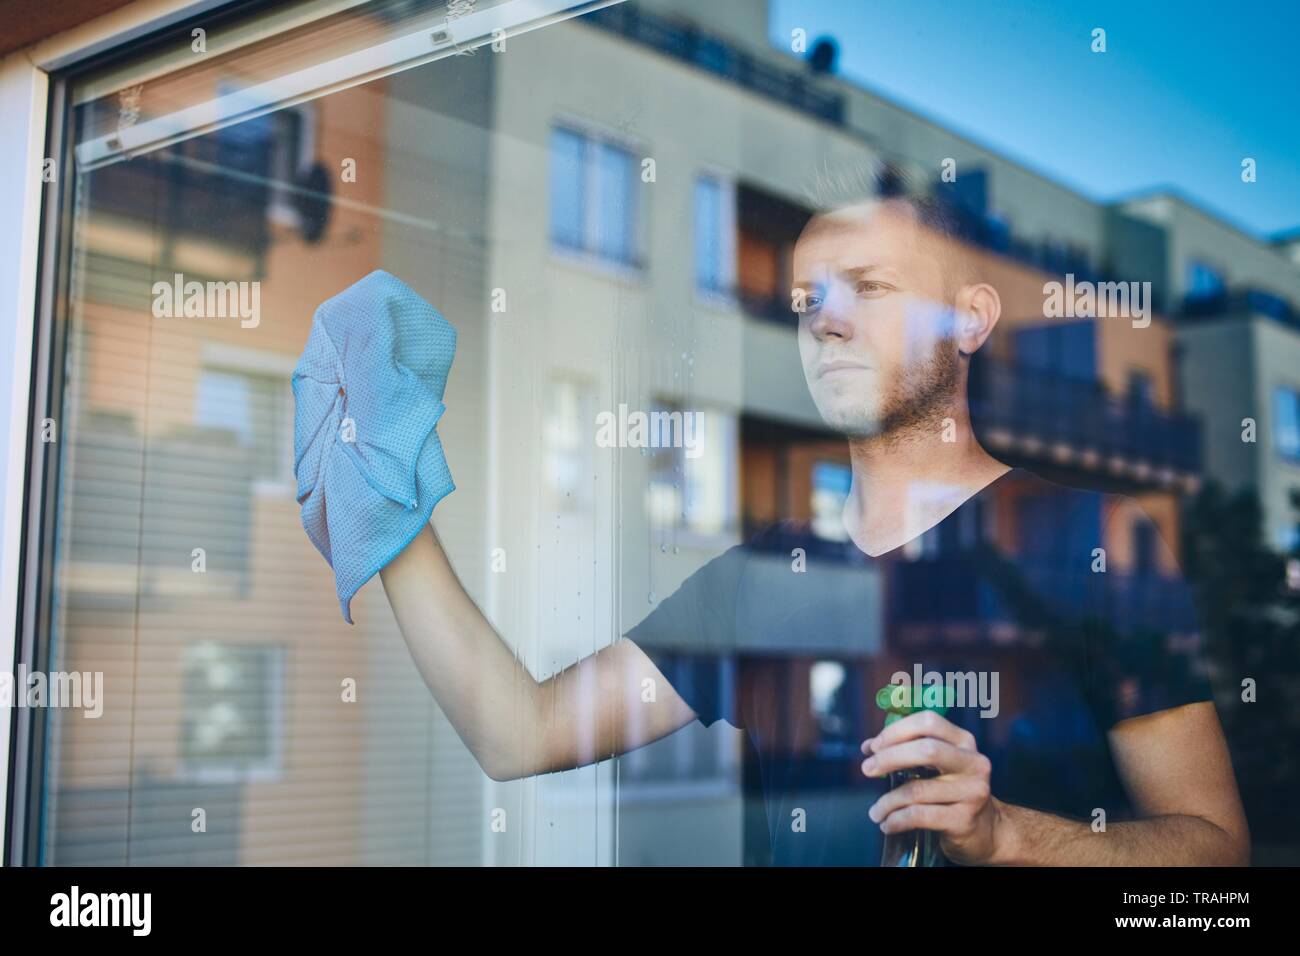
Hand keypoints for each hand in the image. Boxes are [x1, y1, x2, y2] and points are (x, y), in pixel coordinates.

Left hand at [862, 709, 1004, 864]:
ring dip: (887, 801)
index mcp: (964, 742)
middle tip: (867, 769)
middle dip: (888, 758)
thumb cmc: (952, 793)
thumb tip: (869, 746)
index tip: (874, 747)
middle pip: (926, 750)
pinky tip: (887, 824)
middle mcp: (974, 763)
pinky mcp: (964, 820)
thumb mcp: (938, 767)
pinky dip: (896, 820)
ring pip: (917, 789)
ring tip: (875, 811)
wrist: (985, 831)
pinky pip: (919, 816)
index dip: (896, 731)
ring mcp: (972, 792)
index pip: (928, 722)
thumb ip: (906, 751)